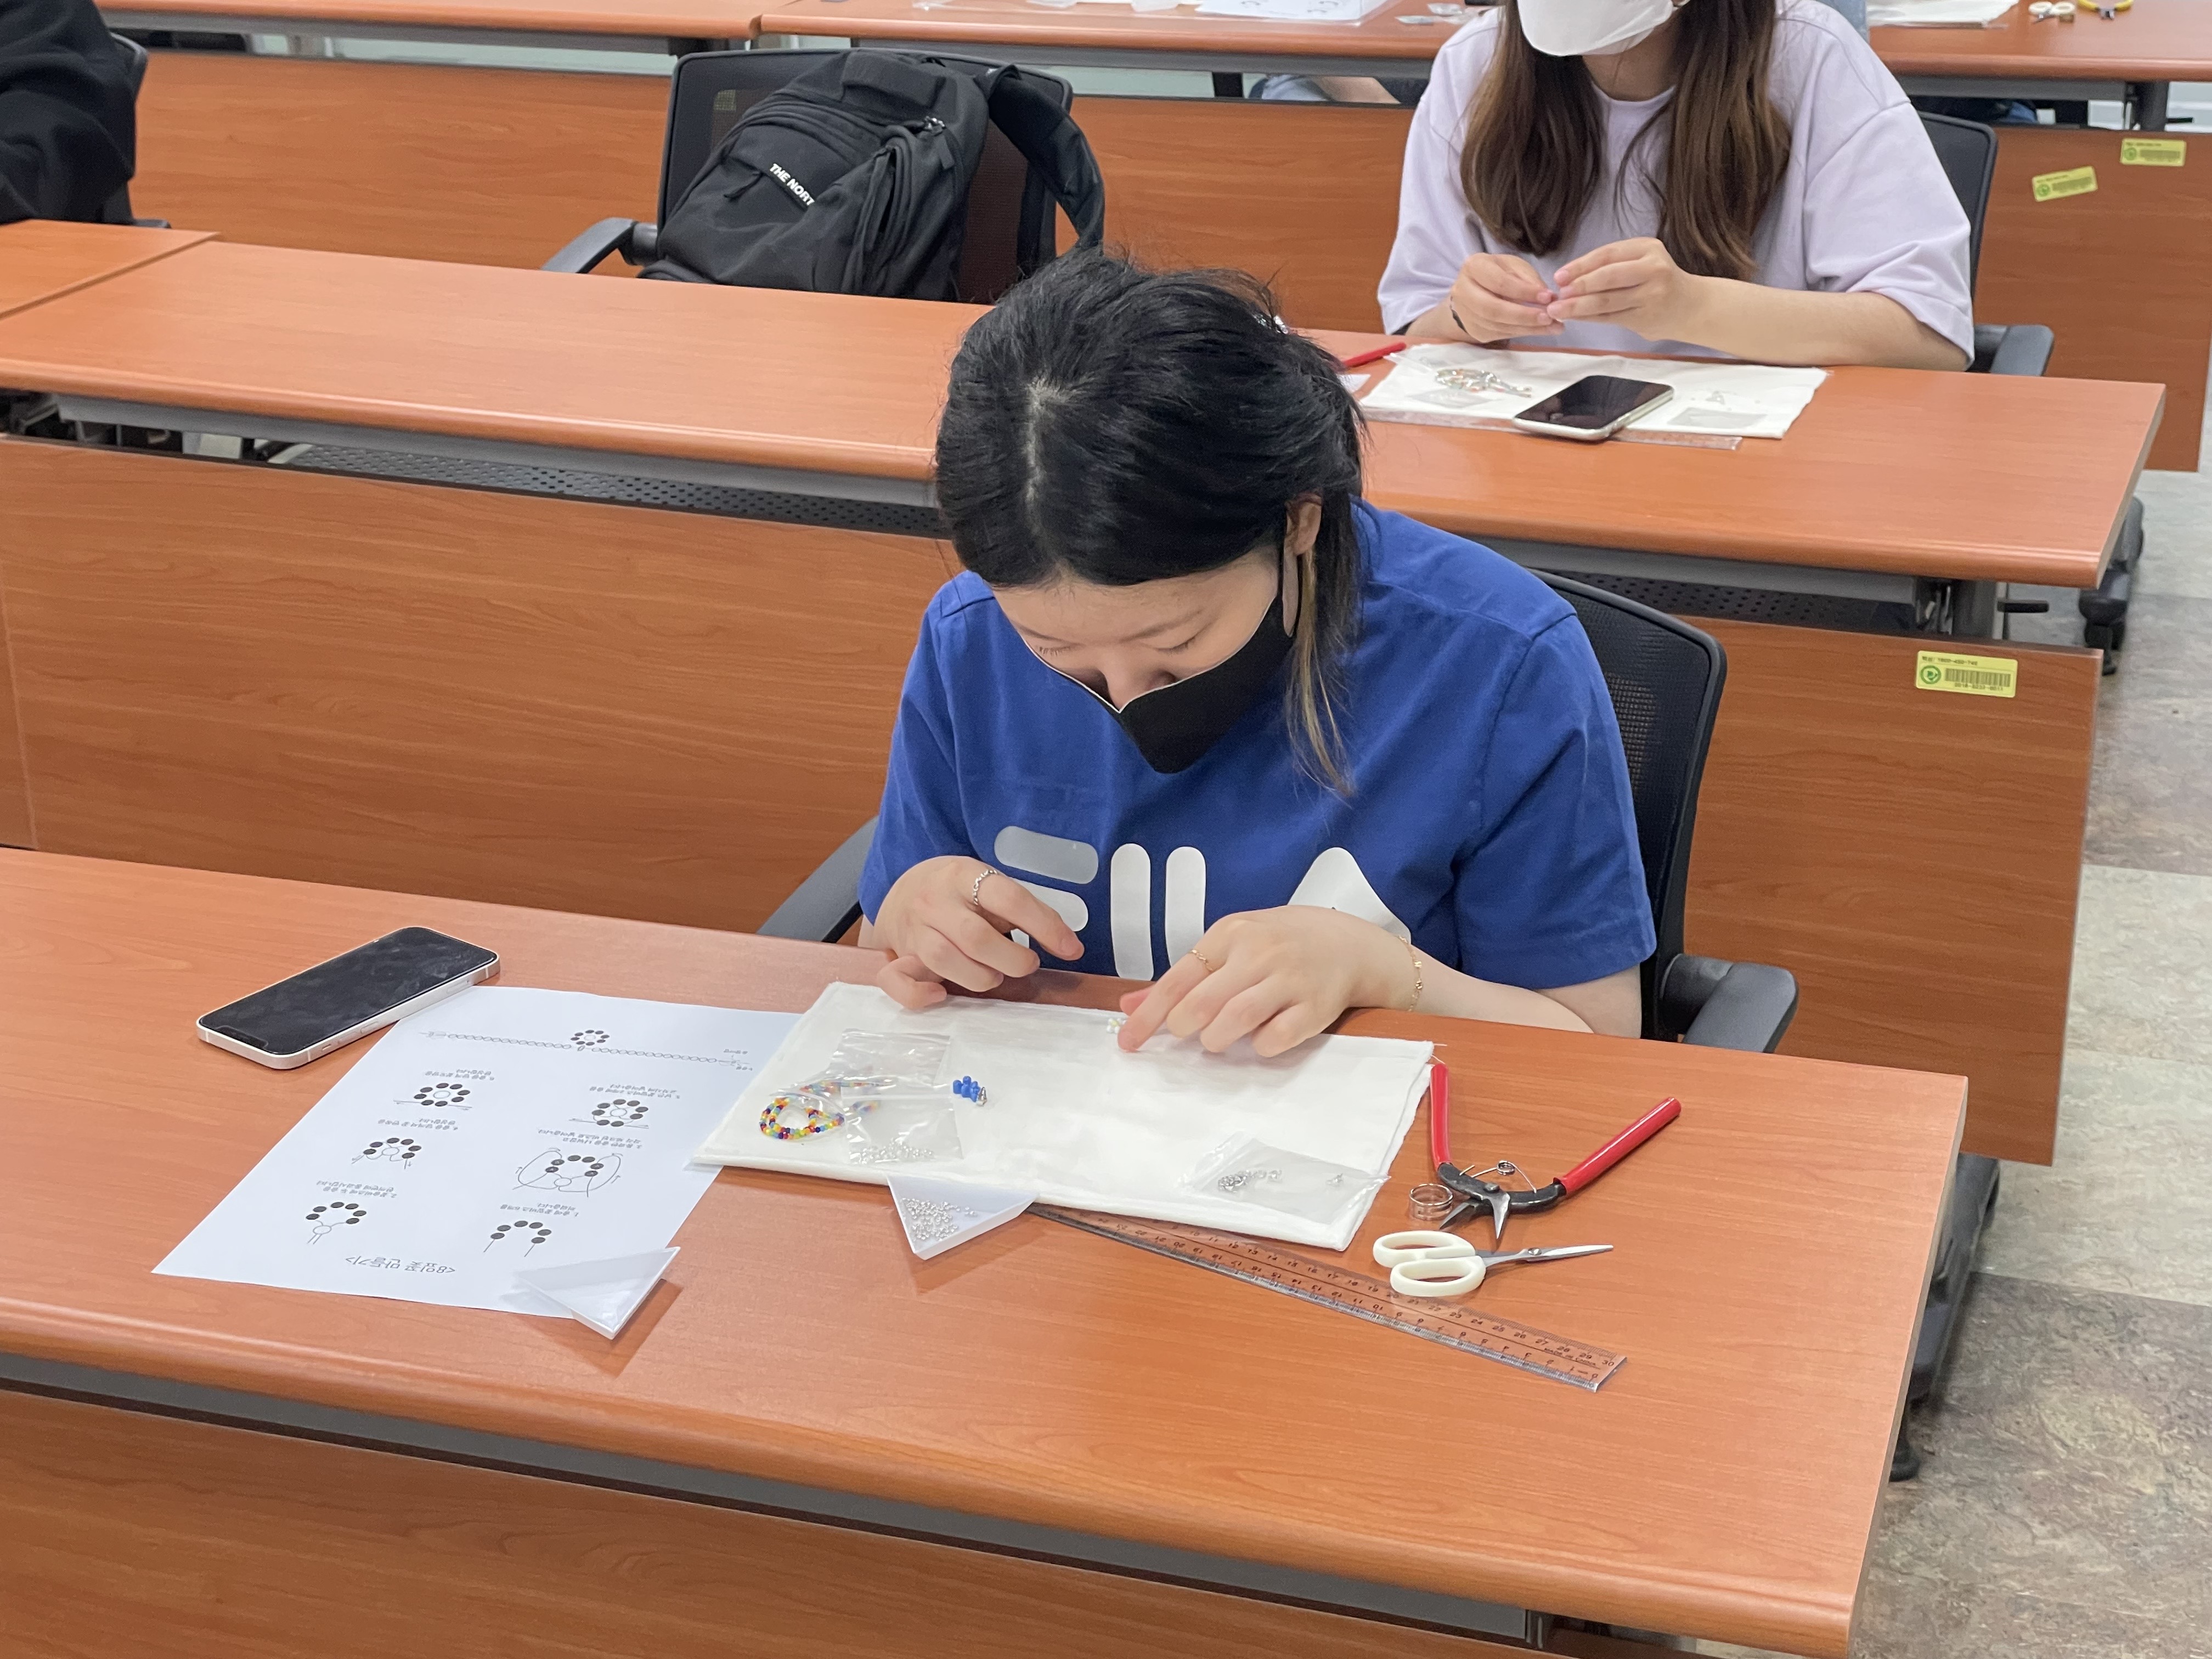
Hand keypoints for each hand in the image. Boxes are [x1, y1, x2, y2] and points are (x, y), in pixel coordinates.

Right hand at [871, 858, 1081, 1010]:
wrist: (902, 891)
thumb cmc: (958, 893)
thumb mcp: (988, 885)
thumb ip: (1022, 910)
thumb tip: (1068, 946)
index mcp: (964, 876)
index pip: (1008, 898)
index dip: (1044, 926)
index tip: (1070, 948)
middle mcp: (935, 901)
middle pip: (976, 937)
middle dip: (1012, 960)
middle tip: (1027, 964)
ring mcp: (913, 930)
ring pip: (943, 960)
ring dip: (980, 977)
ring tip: (995, 975)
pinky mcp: (897, 956)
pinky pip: (897, 980)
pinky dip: (920, 995)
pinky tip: (942, 995)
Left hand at [1115, 908, 1415, 1058]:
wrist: (1348, 944)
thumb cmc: (1280, 944)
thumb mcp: (1231, 944)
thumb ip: (1184, 977)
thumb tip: (1130, 1005)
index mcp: (1231, 933)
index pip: (1178, 979)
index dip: (1149, 1016)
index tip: (1128, 1042)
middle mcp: (1259, 953)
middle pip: (1201, 1003)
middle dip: (1184, 1028)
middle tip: (1187, 1034)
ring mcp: (1288, 980)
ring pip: (1235, 1021)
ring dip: (1216, 1040)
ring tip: (1218, 1039)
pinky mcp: (1314, 1008)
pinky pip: (1275, 1039)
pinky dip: (1259, 1048)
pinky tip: (1260, 1039)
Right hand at [1442, 253, 1561, 344]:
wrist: (1474, 290)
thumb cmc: (1498, 273)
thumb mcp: (1514, 266)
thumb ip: (1529, 280)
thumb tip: (1549, 299)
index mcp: (1474, 267)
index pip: (1500, 283)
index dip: (1524, 292)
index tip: (1548, 297)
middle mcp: (1463, 291)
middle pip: (1494, 309)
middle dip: (1524, 315)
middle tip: (1549, 318)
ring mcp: (1466, 314)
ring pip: (1498, 325)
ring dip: (1527, 328)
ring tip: (1552, 326)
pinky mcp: (1473, 330)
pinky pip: (1499, 334)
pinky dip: (1522, 333)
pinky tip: (1541, 330)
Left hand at [1545, 238, 1711, 340]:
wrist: (1690, 306)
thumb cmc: (1657, 281)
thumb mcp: (1639, 261)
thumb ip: (1610, 265)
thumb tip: (1567, 278)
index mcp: (1647, 248)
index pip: (1608, 255)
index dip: (1581, 265)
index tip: (1559, 276)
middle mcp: (1653, 268)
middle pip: (1608, 277)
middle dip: (1579, 287)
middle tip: (1557, 295)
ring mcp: (1652, 294)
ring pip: (1607, 300)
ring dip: (1578, 306)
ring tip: (1558, 310)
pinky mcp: (1647, 317)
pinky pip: (1611, 317)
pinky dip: (1590, 318)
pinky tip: (1574, 318)